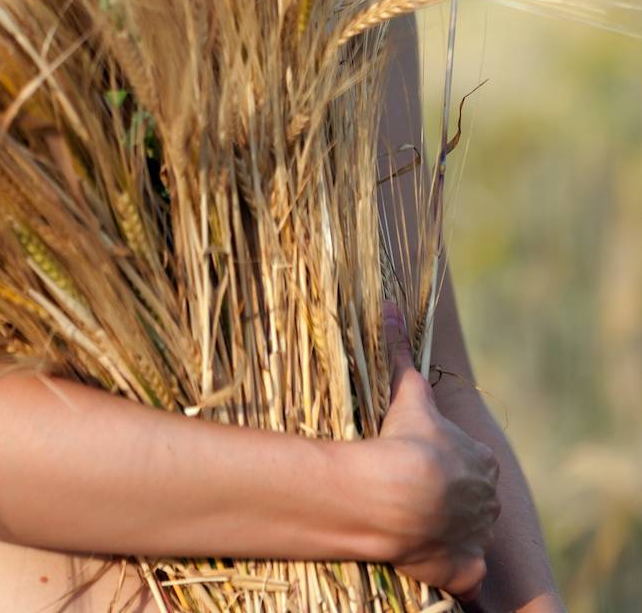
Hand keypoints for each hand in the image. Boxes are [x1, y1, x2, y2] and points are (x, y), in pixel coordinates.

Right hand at [372, 302, 500, 598]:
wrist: (398, 496)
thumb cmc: (404, 442)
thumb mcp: (406, 392)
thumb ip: (401, 352)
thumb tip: (390, 304)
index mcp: (482, 460)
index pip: (473, 461)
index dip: (447, 460)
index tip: (422, 460)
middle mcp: (488, 499)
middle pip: (473, 498)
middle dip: (450, 497)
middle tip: (414, 492)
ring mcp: (477, 536)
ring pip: (468, 533)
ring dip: (447, 531)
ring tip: (414, 523)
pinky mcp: (463, 569)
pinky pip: (462, 573)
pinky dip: (450, 569)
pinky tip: (427, 559)